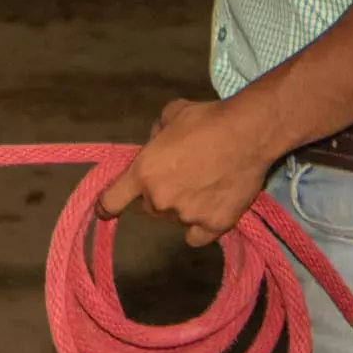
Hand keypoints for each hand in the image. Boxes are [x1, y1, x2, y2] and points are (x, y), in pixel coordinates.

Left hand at [97, 98, 280, 246]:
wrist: (248, 134)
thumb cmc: (206, 119)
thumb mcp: (170, 116)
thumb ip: (156, 135)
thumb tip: (156, 144)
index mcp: (143, 173)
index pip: (111, 201)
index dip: (106, 206)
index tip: (104, 211)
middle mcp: (160, 200)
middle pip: (149, 208)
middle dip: (158, 195)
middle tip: (179, 178)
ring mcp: (187, 217)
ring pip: (175, 220)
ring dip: (181, 209)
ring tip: (204, 187)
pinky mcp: (214, 226)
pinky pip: (198, 236)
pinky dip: (201, 227)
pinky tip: (211, 210)